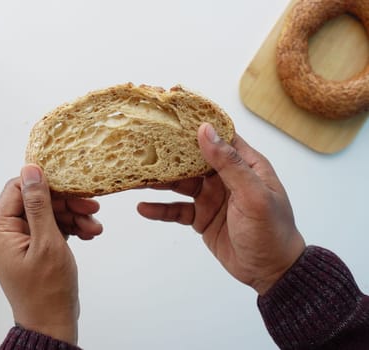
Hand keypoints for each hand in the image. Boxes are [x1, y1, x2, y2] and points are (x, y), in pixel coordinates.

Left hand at [0, 164, 101, 344]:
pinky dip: (70, 228)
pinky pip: (51, 227)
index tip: (70, 184)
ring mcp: (21, 240)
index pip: (17, 188)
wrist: (52, 323)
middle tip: (90, 208)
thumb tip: (31, 170)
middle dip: (65, 203)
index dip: (45, 183)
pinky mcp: (34, 247)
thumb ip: (39, 204)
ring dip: (73, 216)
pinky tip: (88, 233)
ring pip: (48, 213)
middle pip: (36, 201)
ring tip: (94, 227)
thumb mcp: (47, 242)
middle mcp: (6, 233)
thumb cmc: (47, 290)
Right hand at [137, 123, 305, 294]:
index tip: (170, 117)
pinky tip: (143, 208)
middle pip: (192, 160)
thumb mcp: (253, 195)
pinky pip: (177, 209)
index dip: (196, 126)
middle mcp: (226, 177)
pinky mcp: (201, 217)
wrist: (270, 272)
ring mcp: (211, 197)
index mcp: (245, 165)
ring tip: (135, 177)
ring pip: (180, 184)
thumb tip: (206, 131)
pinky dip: (160, 209)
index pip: (218, 137)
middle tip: (142, 146)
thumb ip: (229, 163)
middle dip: (169, 154)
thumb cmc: (271, 231)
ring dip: (159, 181)